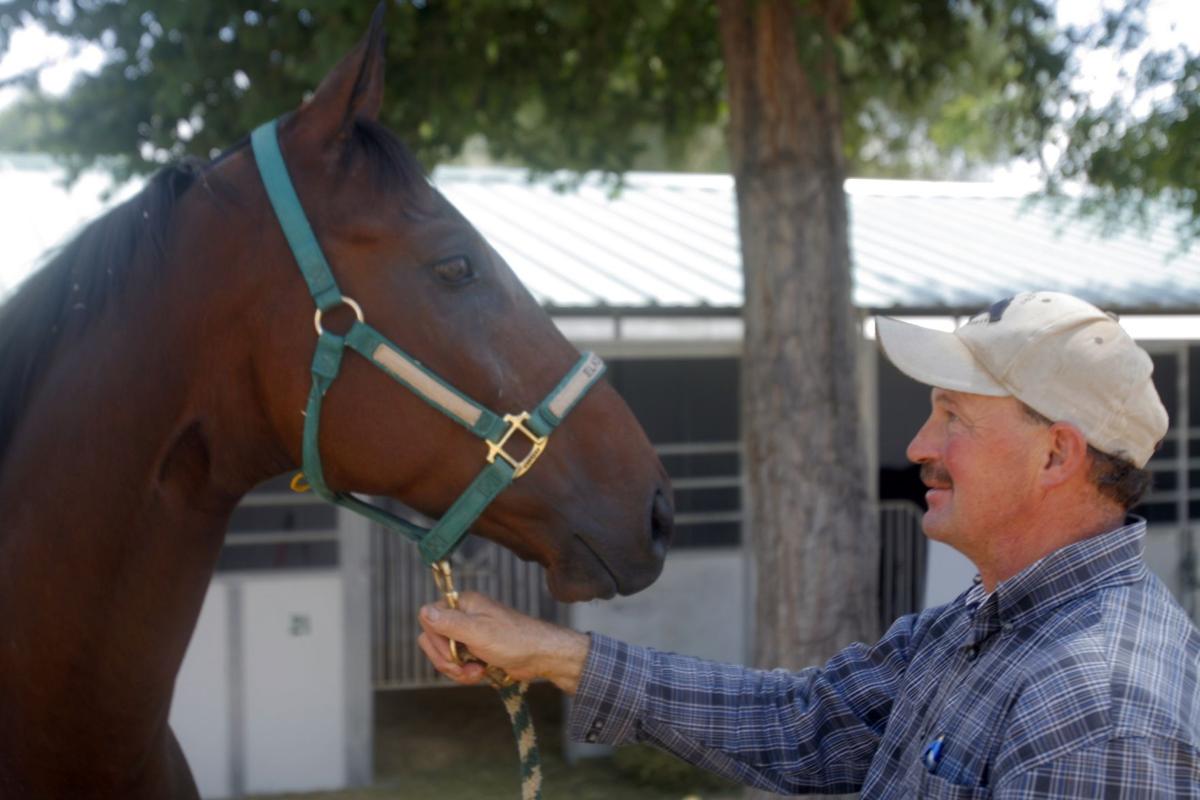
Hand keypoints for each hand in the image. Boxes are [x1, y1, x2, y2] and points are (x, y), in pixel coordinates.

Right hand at [417, 591, 589, 693]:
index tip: (452, 653)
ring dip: (457, 669)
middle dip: (446, 659)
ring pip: (444, 654)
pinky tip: (480, 673)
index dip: (435, 640)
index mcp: (463, 604)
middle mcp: (464, 616)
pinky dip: (465, 673)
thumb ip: (449, 623)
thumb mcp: (479, 632)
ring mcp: (469, 634)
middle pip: (432, 639)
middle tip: (464, 668)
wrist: (541, 656)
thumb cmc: (515, 640)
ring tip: (477, 672)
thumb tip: (423, 611)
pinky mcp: (475, 650)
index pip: (428, 618)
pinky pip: (457, 663)